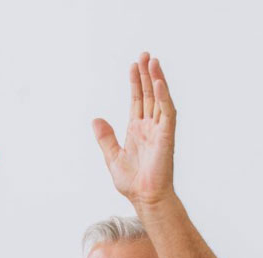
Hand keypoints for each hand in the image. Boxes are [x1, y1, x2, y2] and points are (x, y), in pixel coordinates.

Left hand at [92, 52, 176, 208]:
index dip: (136, 83)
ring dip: (157, 79)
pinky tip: (159, 82)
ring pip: (160, 99)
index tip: (134, 66)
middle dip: (147, 74)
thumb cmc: (132, 182)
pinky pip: (167, 112)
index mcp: (137, 130)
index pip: (138, 100)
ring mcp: (160, 130)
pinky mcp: (167, 136)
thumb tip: (96, 119)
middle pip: (150, 94)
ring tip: (152, 61)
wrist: (144, 198)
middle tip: (145, 55)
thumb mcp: (112, 157)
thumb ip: (105, 137)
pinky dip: (164, 97)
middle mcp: (150, 127)